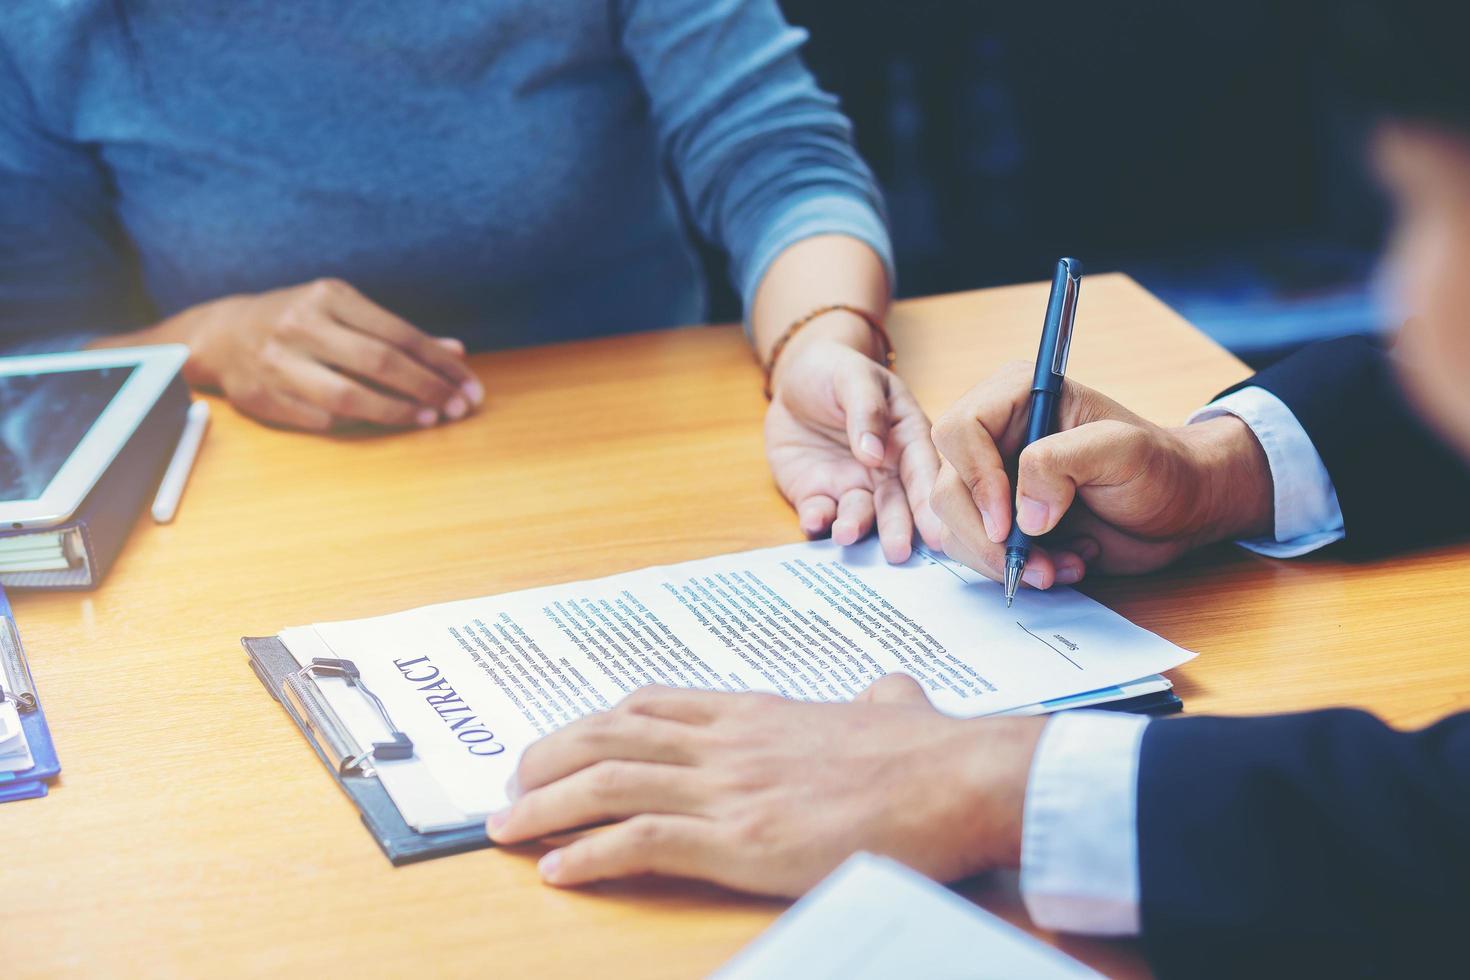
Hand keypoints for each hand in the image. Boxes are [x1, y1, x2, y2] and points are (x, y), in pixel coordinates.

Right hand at [125, 278, 482, 430]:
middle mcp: (301, 325)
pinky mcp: (262, 396)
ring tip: (429, 419)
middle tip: (458, 408)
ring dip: (397, 412)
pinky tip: (384, 423)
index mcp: (328, 296)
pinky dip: (357, 423)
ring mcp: (278, 362)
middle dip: (427, 388)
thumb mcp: (346, 311)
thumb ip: (400, 334)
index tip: (469, 384)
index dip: (439, 363)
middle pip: (378, 362)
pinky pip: (322, 419)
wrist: (223, 334)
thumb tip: (457, 353)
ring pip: (349, 397)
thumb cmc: (303, 321)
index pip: (398, 333)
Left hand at [487, 675, 1044, 896]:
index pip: (651, 704)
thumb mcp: (893, 707)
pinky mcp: (739, 839)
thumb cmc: (932, 751)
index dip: (593, 724)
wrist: (959, 779)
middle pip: (609, 735)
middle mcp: (728, 740)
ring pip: (609, 782)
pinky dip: (590, 853)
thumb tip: (891, 692)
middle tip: (513, 786)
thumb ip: (879, 698)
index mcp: (755, 711)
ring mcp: (730, 787)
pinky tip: (558, 870)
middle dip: (548, 758)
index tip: (562, 744)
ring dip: (547, 805)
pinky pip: (642, 840)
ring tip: (507, 828)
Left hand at [764, 314, 943, 563]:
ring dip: (854, 527)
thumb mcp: (854, 377)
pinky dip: (817, 520)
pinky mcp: (817, 494)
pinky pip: (819, 513)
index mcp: (906, 439)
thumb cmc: (836, 371)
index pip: (922, 472)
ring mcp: (851, 486)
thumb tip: (873, 453)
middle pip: (896, 504)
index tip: (937, 531)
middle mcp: (885, 471)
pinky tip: (813, 521)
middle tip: (898, 552)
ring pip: (859, 514)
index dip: (929, 501)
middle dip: (897, 529)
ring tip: (846, 534)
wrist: (795, 379)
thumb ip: (867, 411)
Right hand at [929, 361, 1272, 589]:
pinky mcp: (1000, 520)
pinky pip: (977, 551)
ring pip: (955, 526)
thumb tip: (1023, 513)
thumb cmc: (1158, 467)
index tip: (1008, 522)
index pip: (959, 430)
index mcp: (1015, 398)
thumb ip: (1063, 462)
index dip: (975, 479)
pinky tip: (1061, 565)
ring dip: (1003, 559)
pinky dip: (1014, 570)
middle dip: (987, 536)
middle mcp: (994, 436)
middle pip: (948, 487)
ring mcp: (993, 480)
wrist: (1178, 510)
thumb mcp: (1122, 451)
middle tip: (1031, 563)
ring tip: (1061, 566)